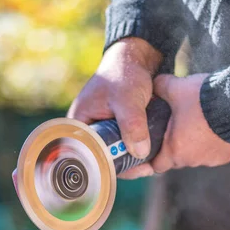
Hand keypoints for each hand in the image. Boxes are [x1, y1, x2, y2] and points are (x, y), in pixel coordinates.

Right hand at [67, 37, 162, 176]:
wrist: (136, 57)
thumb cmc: (124, 73)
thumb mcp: (128, 99)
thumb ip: (133, 125)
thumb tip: (140, 153)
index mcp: (79, 123)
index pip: (85, 154)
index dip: (102, 165)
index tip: (123, 172)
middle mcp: (88, 129)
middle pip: (101, 156)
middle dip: (122, 165)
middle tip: (144, 170)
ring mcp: (103, 129)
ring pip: (114, 152)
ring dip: (131, 159)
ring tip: (150, 165)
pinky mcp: (117, 127)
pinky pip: (123, 145)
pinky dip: (135, 149)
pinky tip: (150, 155)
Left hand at [138, 73, 229, 175]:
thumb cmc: (204, 99)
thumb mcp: (176, 88)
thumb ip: (160, 87)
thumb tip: (154, 85)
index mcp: (175, 150)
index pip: (157, 165)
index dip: (153, 156)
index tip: (155, 145)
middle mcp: (192, 160)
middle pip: (176, 160)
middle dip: (174, 147)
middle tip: (175, 128)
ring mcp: (210, 160)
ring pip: (195, 156)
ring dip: (194, 145)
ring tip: (197, 124)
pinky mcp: (226, 157)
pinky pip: (213, 153)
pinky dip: (211, 144)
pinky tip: (214, 128)